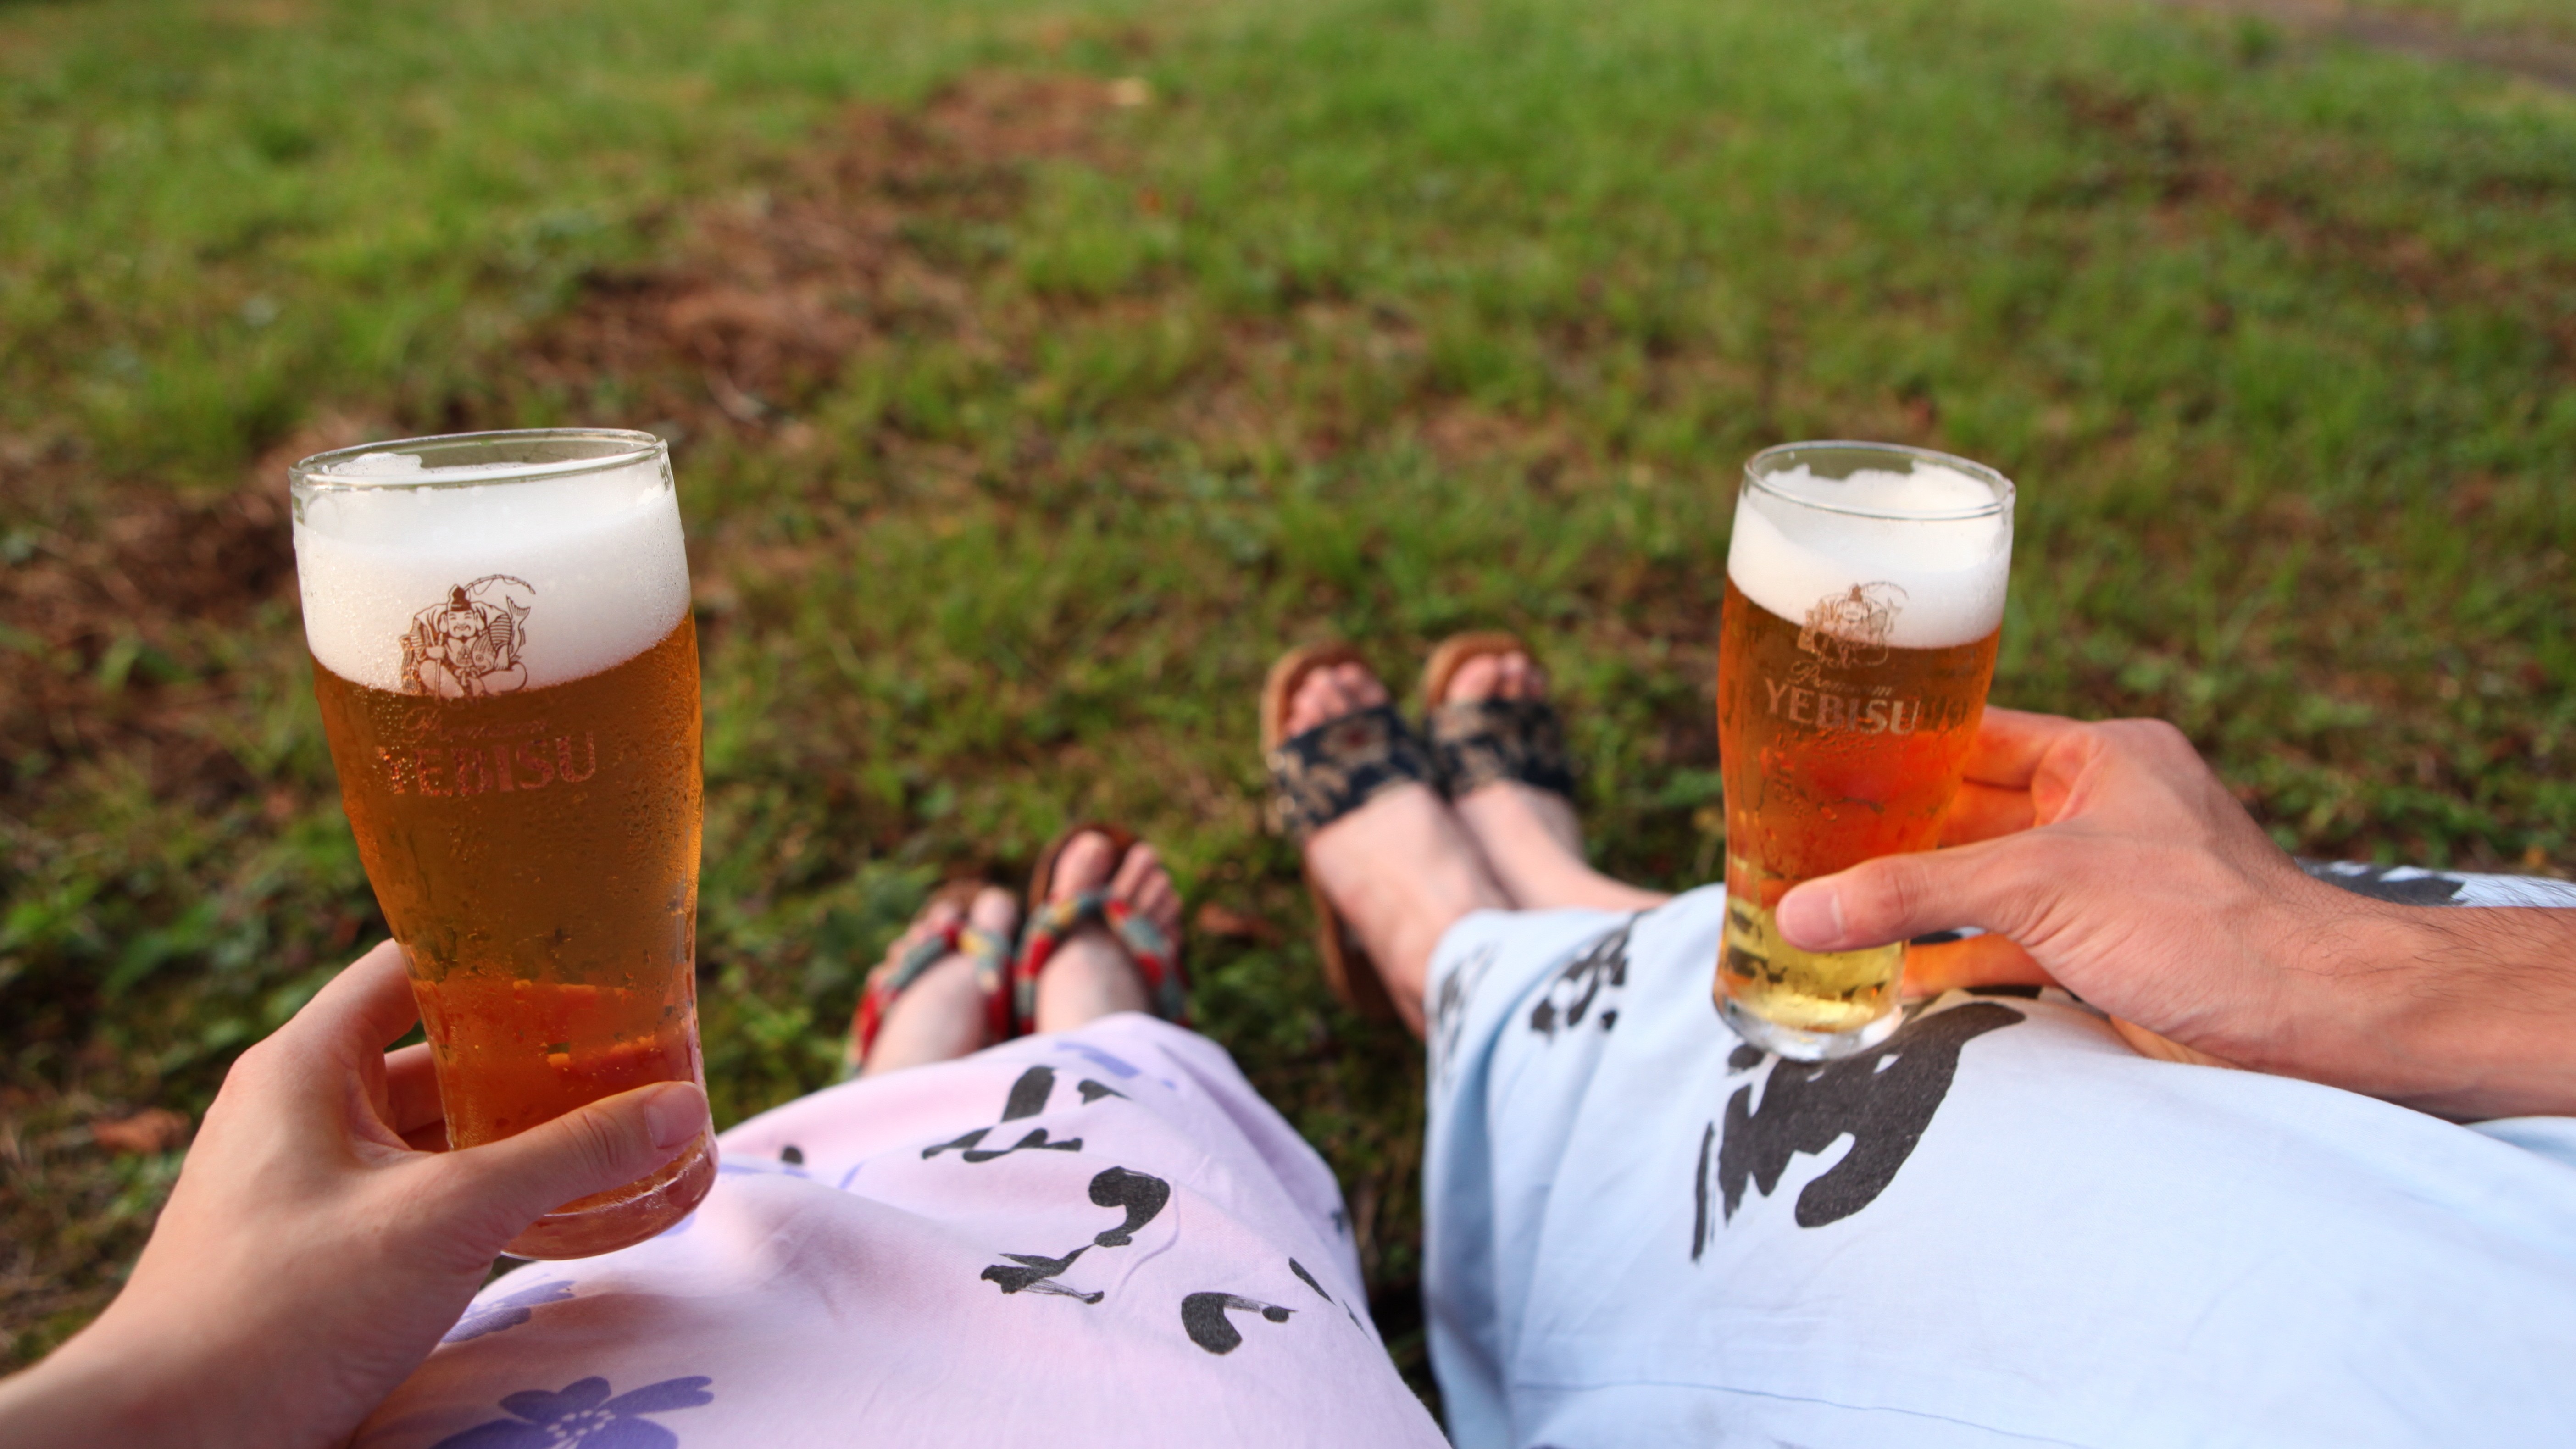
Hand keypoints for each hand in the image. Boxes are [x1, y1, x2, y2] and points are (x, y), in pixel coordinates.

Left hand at [0, 942, 709, 1448]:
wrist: (171, 1438)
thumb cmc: (288, 1307)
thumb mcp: (445, 1218)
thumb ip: (567, 1157)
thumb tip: (682, 1107)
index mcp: (305, 1064)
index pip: (411, 964)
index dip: (498, 954)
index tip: (587, 959)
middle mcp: (301, 1108)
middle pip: (436, 1051)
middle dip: (532, 1055)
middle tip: (629, 1052)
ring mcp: (309, 1181)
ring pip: (433, 1130)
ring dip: (515, 1129)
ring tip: (612, 1125)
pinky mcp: (322, 1247)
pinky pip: (419, 1192)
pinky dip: (485, 1189)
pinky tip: (555, 1204)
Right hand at [1776, 707, 2575, 1118]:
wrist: (2324, 1019)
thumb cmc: (2207, 923)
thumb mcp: (2041, 887)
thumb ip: (1914, 893)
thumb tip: (1797, 911)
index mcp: (2100, 758)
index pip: (1970, 735)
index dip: (1892, 748)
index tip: (1813, 761)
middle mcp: (2101, 813)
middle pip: (1966, 815)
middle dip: (1888, 837)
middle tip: (1796, 849)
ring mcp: (2104, 889)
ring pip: (1983, 887)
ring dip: (1915, 906)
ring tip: (1822, 915)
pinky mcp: (2107, 958)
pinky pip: (2008, 952)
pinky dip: (1953, 964)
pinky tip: (1890, 980)